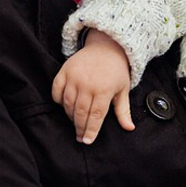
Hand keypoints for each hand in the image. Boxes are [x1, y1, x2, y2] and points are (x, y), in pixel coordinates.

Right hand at [51, 29, 133, 143]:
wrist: (106, 46)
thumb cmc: (116, 70)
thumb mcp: (123, 89)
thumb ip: (123, 110)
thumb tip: (129, 128)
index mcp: (105, 89)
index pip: (96, 116)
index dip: (91, 130)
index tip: (87, 141)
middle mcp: (88, 84)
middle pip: (80, 113)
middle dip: (79, 128)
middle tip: (80, 137)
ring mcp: (75, 77)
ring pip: (68, 104)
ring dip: (70, 116)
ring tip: (75, 121)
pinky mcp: (64, 71)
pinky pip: (56, 90)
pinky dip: (58, 100)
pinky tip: (65, 105)